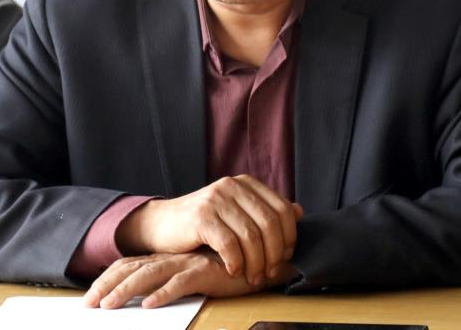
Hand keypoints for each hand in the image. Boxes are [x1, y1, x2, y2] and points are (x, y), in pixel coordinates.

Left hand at [83, 250, 295, 308]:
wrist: (262, 259)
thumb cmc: (228, 271)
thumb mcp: (197, 278)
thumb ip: (178, 281)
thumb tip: (149, 296)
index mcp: (169, 259)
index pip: (131, 264)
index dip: (108, 278)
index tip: (89, 295)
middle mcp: (174, 258)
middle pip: (132, 268)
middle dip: (106, 285)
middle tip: (86, 304)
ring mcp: (189, 263)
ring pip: (150, 275)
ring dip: (126, 291)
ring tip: (109, 307)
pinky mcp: (206, 271)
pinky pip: (181, 283)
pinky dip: (164, 294)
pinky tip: (150, 306)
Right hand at [116, 174, 302, 285]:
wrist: (162, 224)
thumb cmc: (203, 223)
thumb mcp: (236, 212)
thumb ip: (264, 210)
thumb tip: (298, 211)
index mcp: (246, 183)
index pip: (282, 209)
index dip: (288, 236)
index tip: (284, 257)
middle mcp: (232, 186)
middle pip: (269, 223)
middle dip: (274, 253)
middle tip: (269, 273)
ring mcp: (216, 199)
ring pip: (251, 236)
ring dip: (256, 263)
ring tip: (252, 277)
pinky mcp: (201, 217)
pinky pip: (229, 244)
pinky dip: (236, 262)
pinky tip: (233, 270)